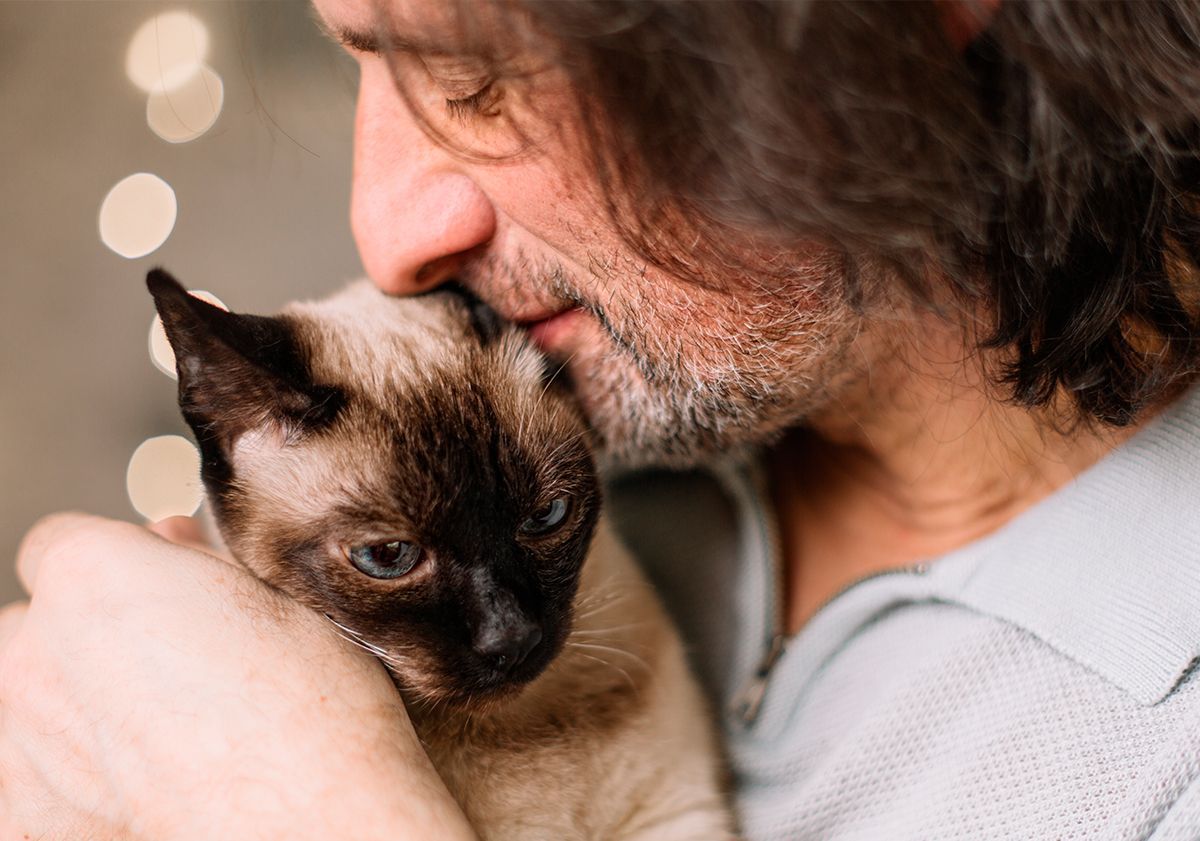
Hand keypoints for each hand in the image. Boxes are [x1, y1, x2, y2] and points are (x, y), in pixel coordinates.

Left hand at [0, 513, 476, 839]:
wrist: (311, 820)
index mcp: (89, 574)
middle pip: (44, 621)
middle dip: (94, 631)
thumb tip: (170, 543)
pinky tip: (140, 773)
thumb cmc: (308, 712)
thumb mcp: (275, 596)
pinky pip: (31, 776)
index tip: (166, 586)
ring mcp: (24, 738)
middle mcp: (37, 650)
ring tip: (165, 724)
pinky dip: (70, 775)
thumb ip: (197, 559)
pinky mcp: (33, 815)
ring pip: (35, 696)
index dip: (122, 562)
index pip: (65, 542)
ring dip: (78, 700)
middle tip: (176, 657)